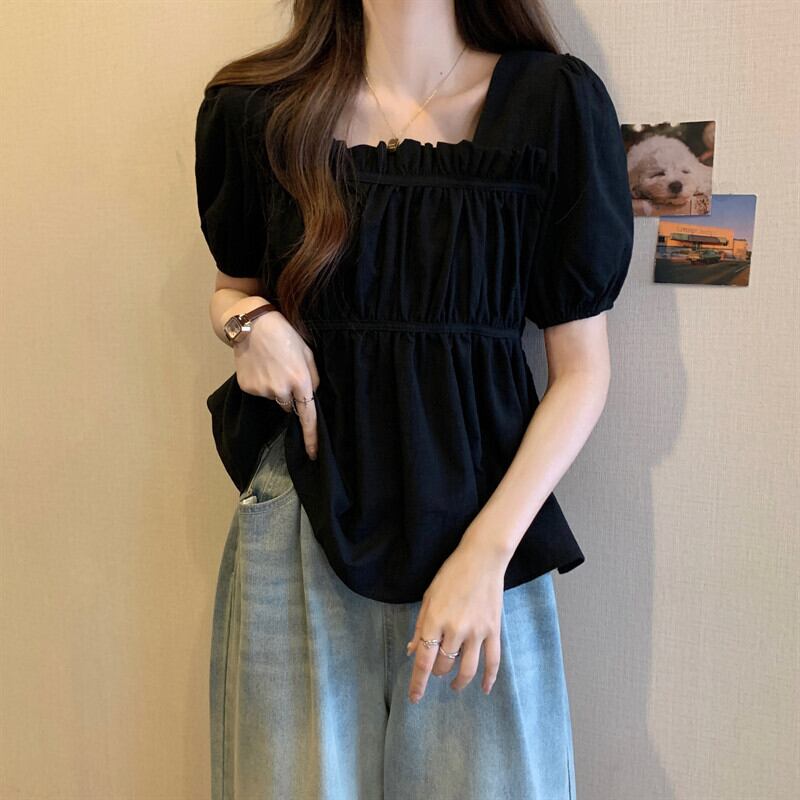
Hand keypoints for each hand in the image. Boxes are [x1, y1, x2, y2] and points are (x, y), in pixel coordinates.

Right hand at [230, 307, 320, 460]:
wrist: (252, 324)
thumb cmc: (284, 335)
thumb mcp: (307, 353)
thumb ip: (312, 378)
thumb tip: (310, 398)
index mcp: (301, 381)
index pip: (308, 416)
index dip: (311, 437)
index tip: (313, 454)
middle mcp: (281, 390)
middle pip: (289, 406)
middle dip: (289, 394)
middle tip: (284, 370)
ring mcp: (262, 390)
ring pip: (273, 398)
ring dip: (274, 387)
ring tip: (271, 364)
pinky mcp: (248, 388)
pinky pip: (259, 392)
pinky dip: (260, 383)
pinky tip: (259, 366)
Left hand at [406, 536, 505, 702]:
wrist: (482, 559)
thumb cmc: (451, 574)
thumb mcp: (429, 597)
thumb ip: (420, 626)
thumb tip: (412, 651)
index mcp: (435, 620)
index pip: (424, 660)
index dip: (418, 682)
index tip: (414, 698)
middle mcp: (455, 629)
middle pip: (444, 666)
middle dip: (438, 673)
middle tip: (436, 670)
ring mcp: (477, 631)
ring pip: (467, 669)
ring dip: (459, 682)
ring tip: (454, 686)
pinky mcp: (494, 630)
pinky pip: (493, 661)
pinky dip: (489, 678)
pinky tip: (484, 689)